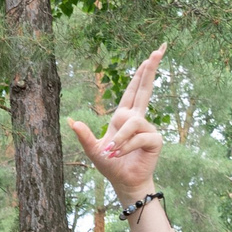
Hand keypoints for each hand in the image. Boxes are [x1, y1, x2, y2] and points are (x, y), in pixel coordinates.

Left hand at [67, 46, 166, 201]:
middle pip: (144, 89)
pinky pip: (138, 136)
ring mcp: (147, 128)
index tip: (152, 55)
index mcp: (124, 116)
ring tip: (112, 152)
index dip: (142, 73)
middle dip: (151, 70)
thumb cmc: (110, 165)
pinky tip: (121, 154)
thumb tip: (71, 121)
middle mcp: (137, 119)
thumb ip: (84, 135)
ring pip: (132, 122)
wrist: (123, 182)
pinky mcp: (154, 140)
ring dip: (119, 139)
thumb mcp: (93, 150)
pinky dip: (126, 146)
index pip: (133, 90)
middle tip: (160, 49)